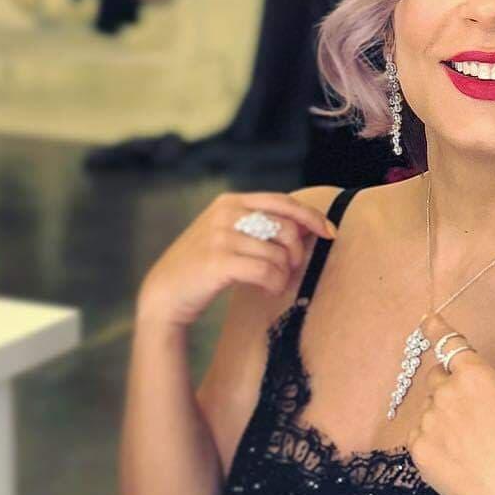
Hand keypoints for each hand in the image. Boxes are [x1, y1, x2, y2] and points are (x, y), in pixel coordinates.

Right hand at [136, 190, 336, 327]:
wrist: (164, 293)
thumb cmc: (203, 267)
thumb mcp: (228, 236)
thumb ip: (260, 227)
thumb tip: (307, 229)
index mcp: (230, 201)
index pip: (283, 202)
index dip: (311, 217)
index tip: (329, 233)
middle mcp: (225, 213)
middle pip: (285, 227)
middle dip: (297, 253)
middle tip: (290, 270)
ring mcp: (220, 236)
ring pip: (278, 253)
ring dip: (285, 274)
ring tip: (275, 284)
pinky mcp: (218, 261)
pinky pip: (266, 271)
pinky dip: (275, 283)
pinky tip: (270, 289)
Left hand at [405, 339, 494, 494]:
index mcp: (474, 375)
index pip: (448, 342)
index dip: (436, 328)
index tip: (426, 319)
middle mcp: (445, 392)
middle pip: (438, 377)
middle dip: (451, 386)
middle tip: (476, 412)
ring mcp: (428, 421)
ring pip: (428, 407)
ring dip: (442, 415)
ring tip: (471, 441)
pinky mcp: (418, 449)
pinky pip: (419, 434)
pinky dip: (433, 439)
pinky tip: (458, 455)